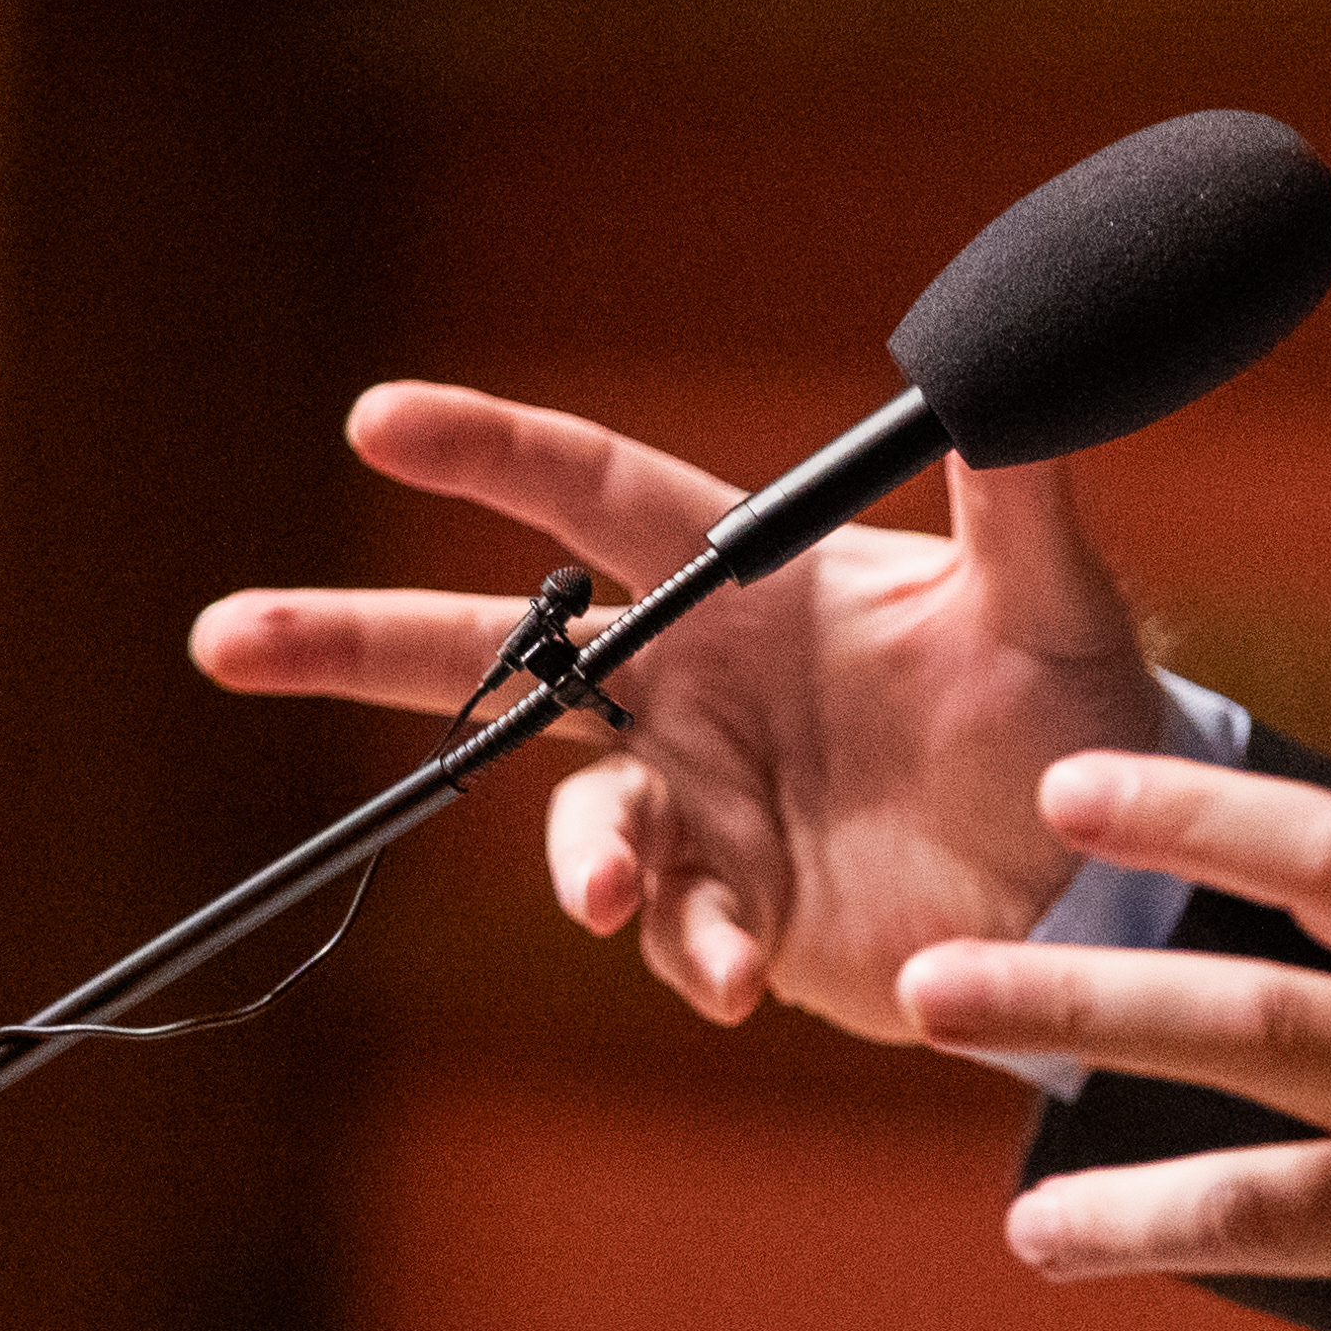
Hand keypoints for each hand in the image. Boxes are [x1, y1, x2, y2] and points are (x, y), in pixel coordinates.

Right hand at [188, 383, 1171, 1039]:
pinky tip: (727, 979)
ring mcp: (702, 803)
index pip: (594, 496)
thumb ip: (1022, 492)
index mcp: (751, 585)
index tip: (377, 420)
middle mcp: (698, 686)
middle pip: (496, 655)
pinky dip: (682, 950)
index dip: (488, 454)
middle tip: (227, 637)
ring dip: (582, 856)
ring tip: (619, 897)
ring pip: (573, 822)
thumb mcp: (1053, 605)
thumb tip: (1018, 350)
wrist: (1103, 888)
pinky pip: (668, 930)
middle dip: (355, 640)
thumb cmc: (1075, 718)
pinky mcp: (730, 909)